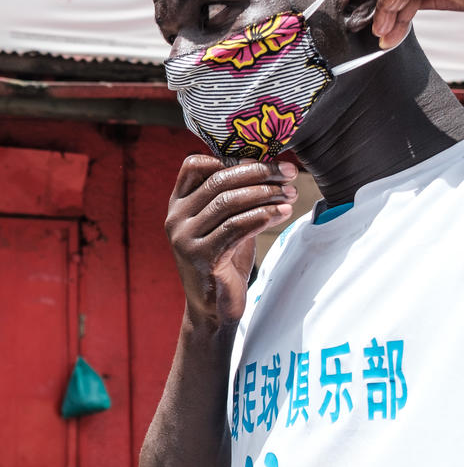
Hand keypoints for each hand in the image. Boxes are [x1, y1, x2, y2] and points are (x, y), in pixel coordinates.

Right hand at [165, 156, 297, 326]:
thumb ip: (235, 197)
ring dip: (266, 194)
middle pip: (218, 180)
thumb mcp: (225, 223)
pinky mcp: (200, 257)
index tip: (262, 162)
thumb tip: (264, 165)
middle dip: (258, 172)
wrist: (213, 308)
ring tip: (290, 195)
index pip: (194, 165)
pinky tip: (282, 213)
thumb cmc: (223, 261)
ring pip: (228, 202)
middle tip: (287, 173)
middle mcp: (176, 218)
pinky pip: (236, 227)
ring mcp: (185, 238)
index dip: (230, 158)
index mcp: (178, 205)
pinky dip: (263, 216)